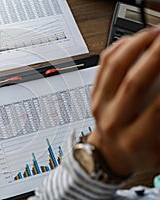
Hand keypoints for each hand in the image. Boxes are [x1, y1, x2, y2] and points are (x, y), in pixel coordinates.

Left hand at [87, 26, 159, 176]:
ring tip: (155, 32)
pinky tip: (135, 39)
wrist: (109, 154)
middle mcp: (113, 120)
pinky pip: (103, 65)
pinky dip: (119, 48)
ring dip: (137, 45)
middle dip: (157, 56)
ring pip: (114, 68)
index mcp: (134, 140)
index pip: (156, 109)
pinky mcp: (93, 94)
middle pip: (134, 82)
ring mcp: (99, 105)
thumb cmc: (138, 152)